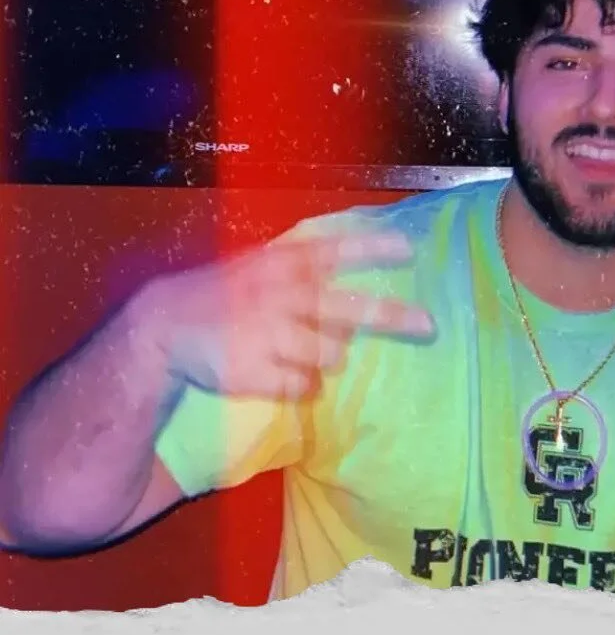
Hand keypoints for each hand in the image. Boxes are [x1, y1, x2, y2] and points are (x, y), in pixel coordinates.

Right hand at [130, 229, 432, 399]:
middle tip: (429, 325)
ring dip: (328, 357)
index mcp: (281, 265)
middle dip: (394, 317)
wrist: (165, 328)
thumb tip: (354, 290)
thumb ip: (303, 268)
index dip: (372, 248)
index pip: (334, 251)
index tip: (409, 250)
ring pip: (332, 355)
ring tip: (296, 348)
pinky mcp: (256, 372)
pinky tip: (276, 369)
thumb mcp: (259, 265)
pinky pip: (305, 386)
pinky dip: (301, 383)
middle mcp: (279, 296)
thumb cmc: (227, 294)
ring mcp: (267, 336)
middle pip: (349, 310)